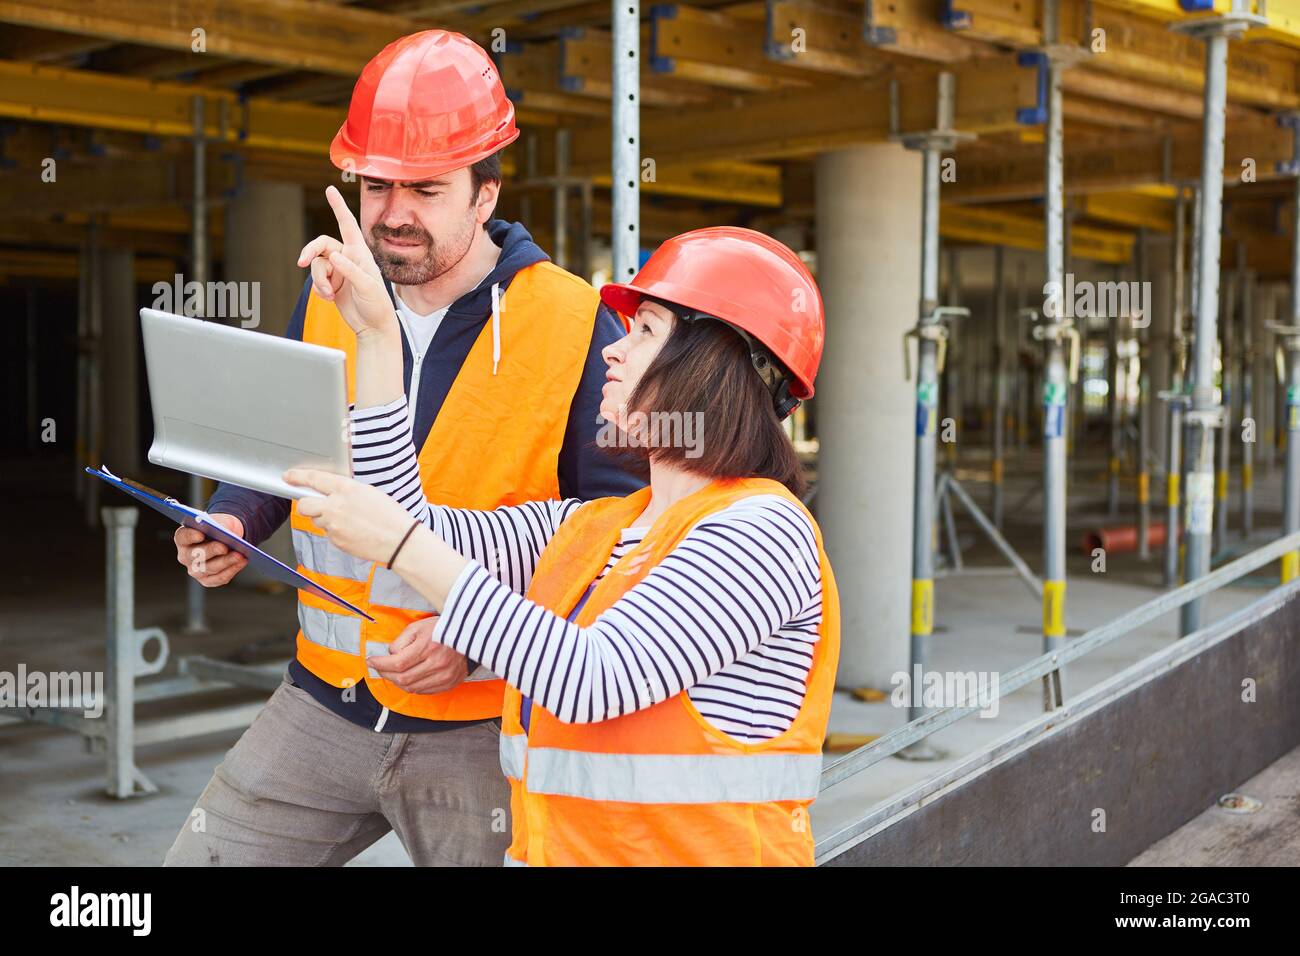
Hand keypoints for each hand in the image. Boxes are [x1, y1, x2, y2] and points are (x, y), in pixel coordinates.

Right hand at [175, 514, 246, 586]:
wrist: (228, 539)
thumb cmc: (220, 528)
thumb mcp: (220, 521)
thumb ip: (220, 525)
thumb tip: (225, 532)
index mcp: (183, 539)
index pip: (183, 537)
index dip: (190, 536)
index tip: (201, 534)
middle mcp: (185, 556)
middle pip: (195, 555)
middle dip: (211, 551)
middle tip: (224, 547)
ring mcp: (195, 570)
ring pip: (209, 568)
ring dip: (226, 562)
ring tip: (239, 555)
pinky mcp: (207, 580)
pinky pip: (219, 578)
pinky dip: (232, 570)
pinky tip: (242, 562)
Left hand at [283, 468, 415, 565]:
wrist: (399, 541)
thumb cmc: (390, 515)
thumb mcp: (368, 492)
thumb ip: (346, 491)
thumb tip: (330, 492)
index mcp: (345, 489)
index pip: (313, 479)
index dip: (298, 477)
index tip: (288, 477)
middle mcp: (335, 506)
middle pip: (304, 505)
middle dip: (307, 505)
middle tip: (317, 505)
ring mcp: (334, 526)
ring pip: (317, 521)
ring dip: (326, 520)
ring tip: (349, 521)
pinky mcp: (336, 541)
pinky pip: (330, 534)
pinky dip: (338, 533)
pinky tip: (355, 532)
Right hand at [296, 185, 396, 337]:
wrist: (372, 327)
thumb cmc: (377, 305)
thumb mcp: (367, 287)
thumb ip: (351, 271)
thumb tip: (333, 257)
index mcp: (360, 253)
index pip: (347, 225)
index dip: (338, 207)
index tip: (330, 189)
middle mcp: (347, 258)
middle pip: (320, 245)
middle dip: (309, 252)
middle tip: (301, 262)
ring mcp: (337, 271)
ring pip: (316, 266)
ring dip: (318, 280)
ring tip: (329, 295)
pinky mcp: (330, 284)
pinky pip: (315, 280)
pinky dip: (319, 290)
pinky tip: (331, 299)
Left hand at [369, 617, 468, 694]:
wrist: (470, 634)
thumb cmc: (442, 628)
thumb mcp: (418, 627)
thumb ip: (401, 642)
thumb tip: (390, 656)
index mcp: (428, 647)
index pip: (397, 663)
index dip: (380, 664)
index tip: (371, 661)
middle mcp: (438, 664)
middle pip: (403, 678)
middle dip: (385, 674)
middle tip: (379, 668)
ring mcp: (445, 676)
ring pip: (412, 687)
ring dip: (398, 682)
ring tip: (392, 673)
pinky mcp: (450, 682)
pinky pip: (425, 691)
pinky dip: (412, 686)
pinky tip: (408, 678)